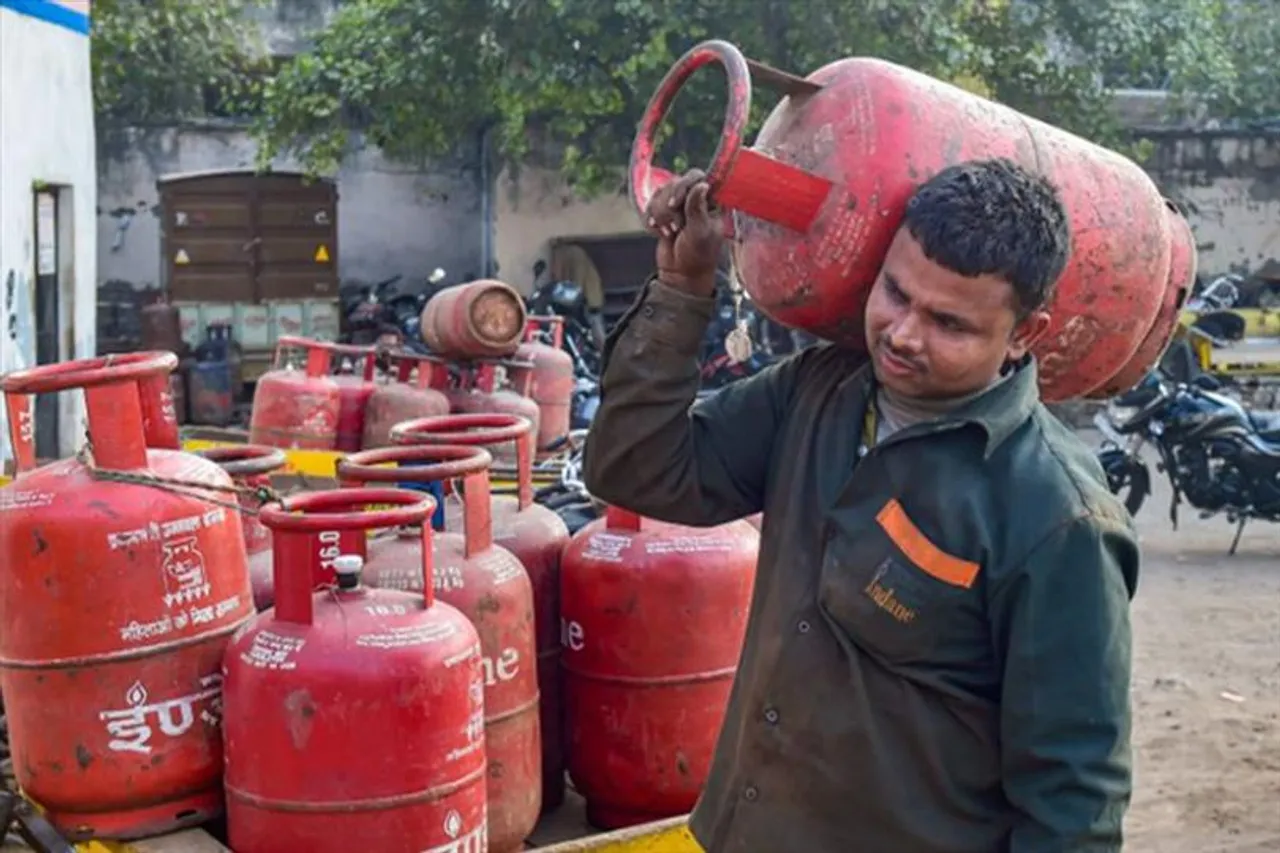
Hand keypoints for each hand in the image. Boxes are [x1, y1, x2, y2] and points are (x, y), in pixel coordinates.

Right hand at [646, 169, 722, 297]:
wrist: (681, 274)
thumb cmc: (697, 256)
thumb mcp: (700, 232)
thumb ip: (697, 208)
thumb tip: (703, 184)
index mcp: (711, 200)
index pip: (695, 176)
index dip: (682, 187)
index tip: (675, 204)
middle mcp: (694, 198)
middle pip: (673, 183)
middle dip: (668, 207)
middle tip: (675, 228)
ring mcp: (678, 204)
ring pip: (659, 193)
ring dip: (660, 215)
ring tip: (669, 233)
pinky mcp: (663, 213)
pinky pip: (650, 205)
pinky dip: (651, 220)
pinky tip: (658, 232)